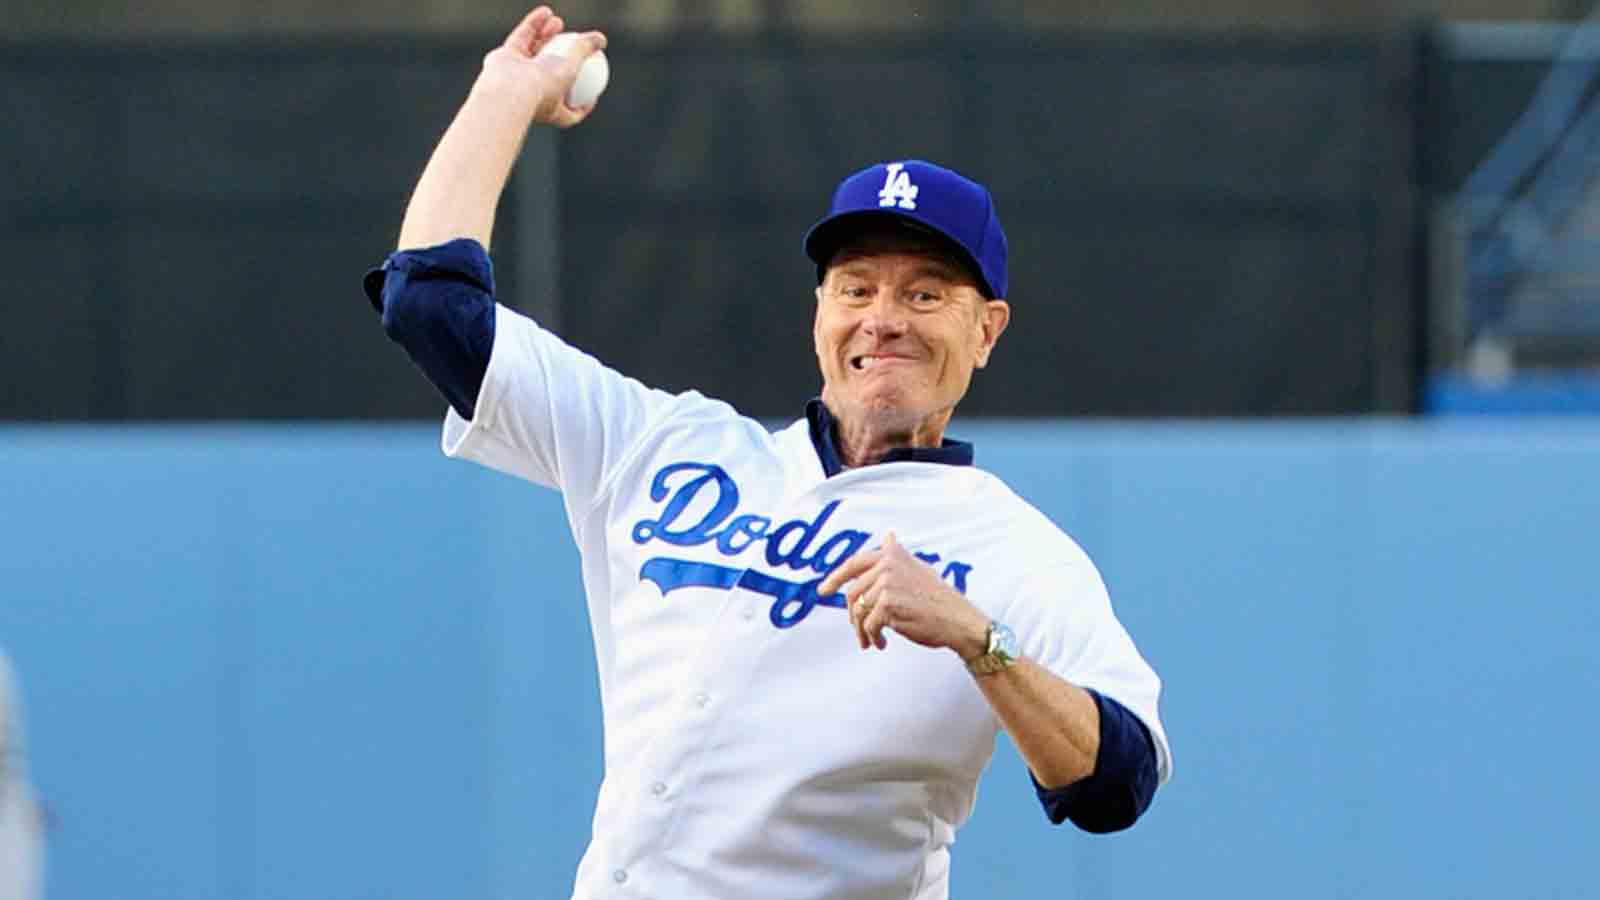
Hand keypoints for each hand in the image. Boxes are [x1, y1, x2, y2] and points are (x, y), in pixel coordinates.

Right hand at [477, 6, 607, 128]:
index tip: (594, 89)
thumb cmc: (543, 85)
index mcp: (551, 110)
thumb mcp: (572, 67)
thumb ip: (584, 51)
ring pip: (534, 53)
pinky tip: (545, 13)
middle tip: (572, 41)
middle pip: (551, 74)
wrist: (508, 89)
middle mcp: (532, 95)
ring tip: (558, 22)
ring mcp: (516, 77)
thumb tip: (601, 39)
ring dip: (547, 35)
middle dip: (562, 57)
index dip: (584, 102)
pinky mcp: (503, 60)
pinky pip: (521, 39)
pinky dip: (533, 25)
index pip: (570, 112)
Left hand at [818, 532, 990, 654]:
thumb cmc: (939, 599)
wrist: (958, 620)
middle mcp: (887, 565)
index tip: (822, 591)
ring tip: (871, 640)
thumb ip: (897, 555)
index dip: (835, 577)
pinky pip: (869, 624)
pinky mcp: (888, 604)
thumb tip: (888, 535)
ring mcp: (886, 583)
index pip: (853, 563)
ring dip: (862, 630)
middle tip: (859, 631)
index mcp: (892, 555)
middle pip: (852, 592)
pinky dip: (872, 636)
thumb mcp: (918, 568)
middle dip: (852, 615)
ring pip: (858, 611)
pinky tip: (882, 643)